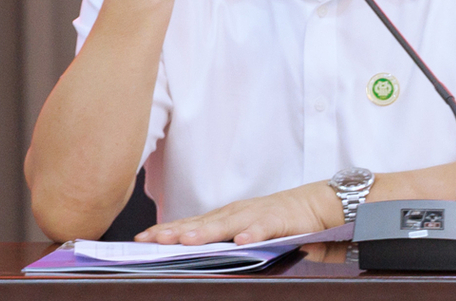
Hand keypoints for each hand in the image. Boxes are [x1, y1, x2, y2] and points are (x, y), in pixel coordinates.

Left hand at [134, 181, 340, 245]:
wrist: (312, 204)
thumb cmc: (272, 217)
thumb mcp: (241, 228)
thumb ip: (219, 239)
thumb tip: (185, 251)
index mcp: (223, 217)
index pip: (190, 224)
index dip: (167, 230)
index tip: (143, 238)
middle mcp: (234, 213)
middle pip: (201, 223)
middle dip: (177, 231)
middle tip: (154, 239)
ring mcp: (255, 215)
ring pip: (228, 224)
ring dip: (207, 232)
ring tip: (188, 241)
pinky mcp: (278, 219)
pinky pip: (265, 228)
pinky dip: (253, 234)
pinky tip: (242, 242)